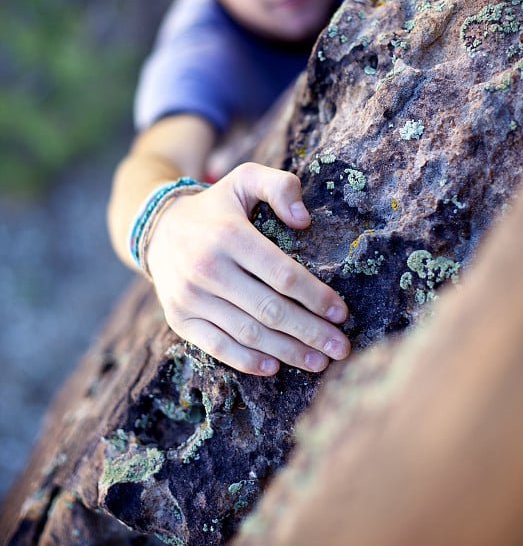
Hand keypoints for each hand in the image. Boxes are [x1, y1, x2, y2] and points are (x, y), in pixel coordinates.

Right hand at [146, 162, 349, 374]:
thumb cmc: (216, 208)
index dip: (316, 297)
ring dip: (288, 352)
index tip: (342, 313)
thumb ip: (279, 185)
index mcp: (229, 235)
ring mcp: (190, 297)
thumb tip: (304, 219)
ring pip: (248, 333)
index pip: (283, 274)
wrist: (158, 229)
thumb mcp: (245, 179)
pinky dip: (247, 361)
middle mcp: (207, 268)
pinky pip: (217, 347)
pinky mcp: (179, 318)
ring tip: (319, 361)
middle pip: (270, 309)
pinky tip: (275, 366)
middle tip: (341, 348)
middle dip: (311, 332)